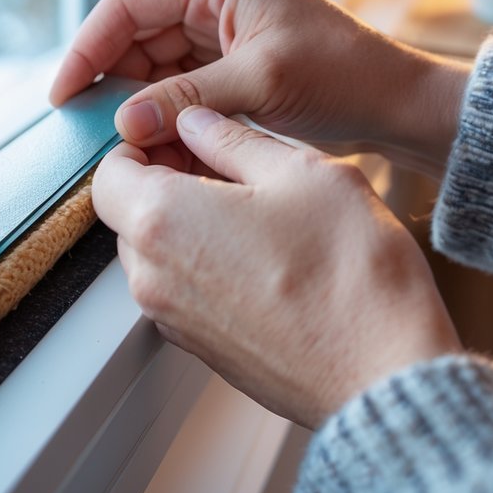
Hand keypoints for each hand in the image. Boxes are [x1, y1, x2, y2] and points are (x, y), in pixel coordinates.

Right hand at [50, 0, 468, 176]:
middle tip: (85, 125)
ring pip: (153, 64)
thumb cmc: (344, 76)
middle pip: (136, 34)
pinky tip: (149, 142)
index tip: (65, 91)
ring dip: (135, 100)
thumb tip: (125, 121)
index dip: (89, 45)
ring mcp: (222, 33)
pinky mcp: (231, 66)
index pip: (129, 3)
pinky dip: (162, 113)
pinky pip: (179, 85)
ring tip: (116, 141)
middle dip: (109, 78)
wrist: (396, 104)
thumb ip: (189, 98)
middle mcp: (216, 0)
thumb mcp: (261, 83)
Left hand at [93, 106, 460, 427]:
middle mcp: (152, 277)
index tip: (185, 134)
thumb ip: (232, 138)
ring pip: (157, 253)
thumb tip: (197, 122)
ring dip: (188, 223)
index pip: (109, 171)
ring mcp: (174, 321)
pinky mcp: (202, 350)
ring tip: (255, 208)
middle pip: (129, 214)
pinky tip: (265, 253)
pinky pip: (184, 291)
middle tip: (226, 164)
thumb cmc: (348, 269)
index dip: (143, 144)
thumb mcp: (299, 171)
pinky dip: (206, 264)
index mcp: (162, 220)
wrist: (384, 370)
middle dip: (166, 181)